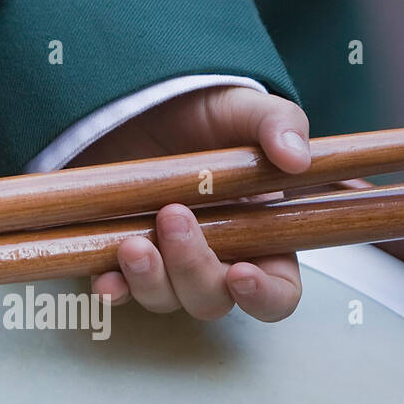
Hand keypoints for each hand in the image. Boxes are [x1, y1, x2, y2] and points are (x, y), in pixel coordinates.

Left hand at [74, 86, 310, 321]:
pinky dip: (113, 291)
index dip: (264, 295)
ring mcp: (167, 263)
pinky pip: (119, 292)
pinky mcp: (122, 258)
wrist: (143, 102)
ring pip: (165, 300)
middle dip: (193, 268)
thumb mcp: (245, 109)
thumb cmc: (206, 115)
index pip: (277, 291)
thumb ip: (280, 125)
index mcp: (260, 235)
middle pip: (213, 299)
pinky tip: (106, 280)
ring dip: (150, 280)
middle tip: (174, 216)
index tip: (241, 273)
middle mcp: (215, 257)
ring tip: (133, 244)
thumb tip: (297, 158)